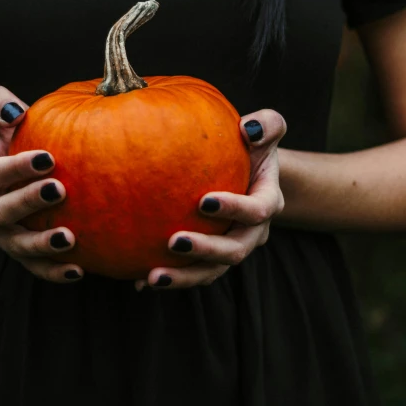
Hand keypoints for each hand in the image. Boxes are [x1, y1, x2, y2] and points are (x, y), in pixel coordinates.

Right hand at [0, 86, 83, 283]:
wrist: (5, 177)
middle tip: (59, 189)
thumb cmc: (9, 139)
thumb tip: (15, 110)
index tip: (47, 158)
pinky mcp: (18, 253)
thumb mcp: (0, 118)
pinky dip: (53, 272)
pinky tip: (78, 270)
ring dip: (40, 245)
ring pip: (14, 246)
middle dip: (27, 203)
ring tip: (68, 238)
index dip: (15, 168)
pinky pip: (33, 268)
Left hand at [134, 109, 286, 291]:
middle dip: (206, 250)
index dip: (235, 209)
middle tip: (173, 241)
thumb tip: (248, 128)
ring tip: (152, 276)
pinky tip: (137, 280)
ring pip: (212, 271)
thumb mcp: (265, 129)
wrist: (246, 170)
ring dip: (184, 276)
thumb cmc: (250, 144)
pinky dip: (170, 279)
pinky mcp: (212, 259)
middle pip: (235, 250)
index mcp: (268, 201)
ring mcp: (232, 248)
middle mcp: (253, 232)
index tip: (203, 201)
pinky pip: (192, 274)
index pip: (257, 210)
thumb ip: (267, 124)